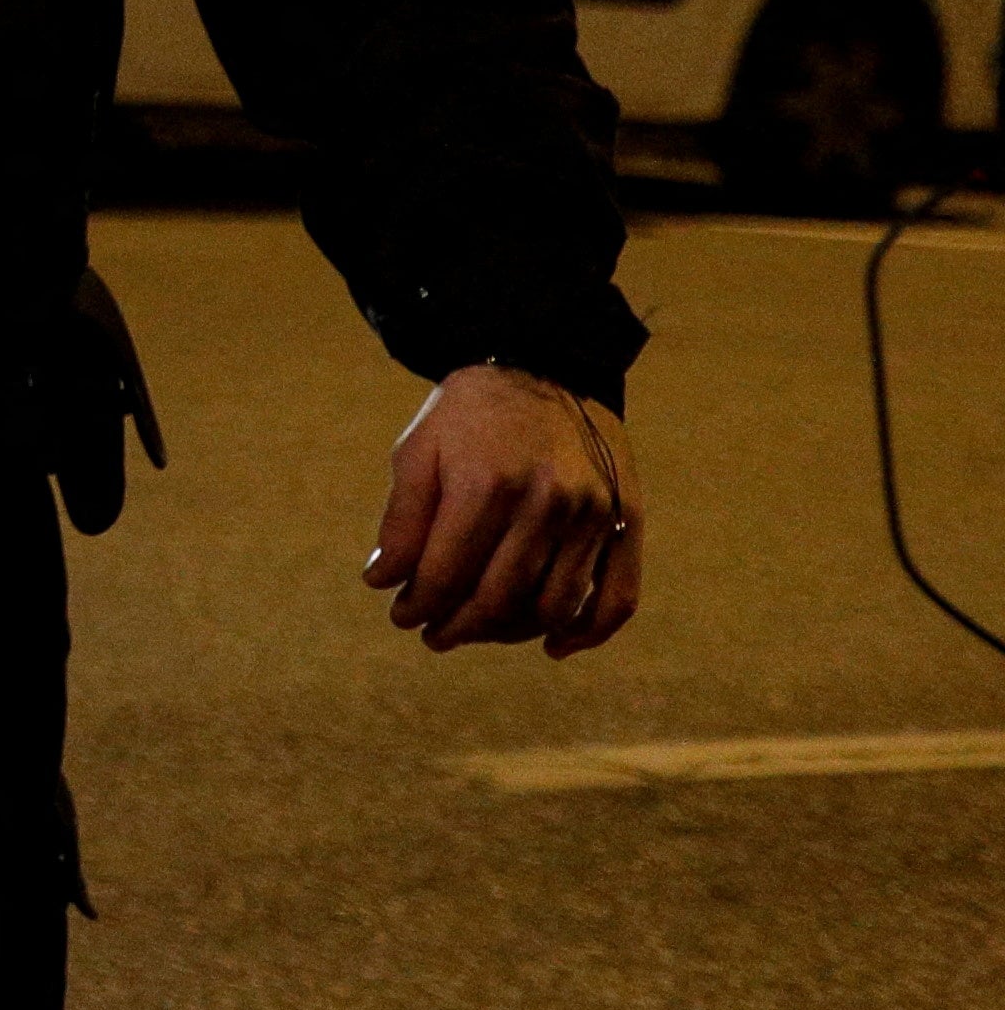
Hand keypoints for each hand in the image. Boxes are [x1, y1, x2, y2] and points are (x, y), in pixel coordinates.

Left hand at [365, 364, 639, 657]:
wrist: (546, 363)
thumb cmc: (470, 414)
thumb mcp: (419, 449)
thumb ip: (402, 518)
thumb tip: (382, 582)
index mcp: (486, 483)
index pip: (446, 573)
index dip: (418, 604)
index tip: (400, 616)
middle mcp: (546, 502)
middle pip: (497, 597)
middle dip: (456, 626)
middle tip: (432, 634)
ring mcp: (593, 514)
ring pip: (552, 606)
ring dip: (509, 633)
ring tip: (476, 631)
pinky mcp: (628, 520)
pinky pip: (618, 597)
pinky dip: (589, 632)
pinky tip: (554, 646)